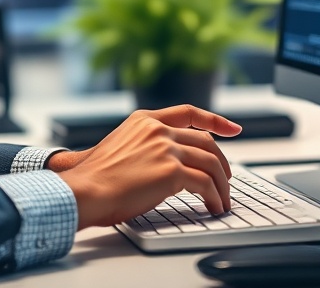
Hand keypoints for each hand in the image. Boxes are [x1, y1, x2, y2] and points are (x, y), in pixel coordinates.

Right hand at [57, 104, 240, 228]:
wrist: (86, 190)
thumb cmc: (96, 178)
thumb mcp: (120, 147)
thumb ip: (145, 147)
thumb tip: (168, 164)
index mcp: (144, 119)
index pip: (188, 112)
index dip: (214, 120)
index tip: (233, 128)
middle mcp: (157, 129)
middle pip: (205, 141)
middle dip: (221, 163)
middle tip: (226, 179)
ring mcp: (166, 148)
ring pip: (211, 163)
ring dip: (221, 185)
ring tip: (222, 201)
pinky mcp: (171, 170)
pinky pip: (205, 184)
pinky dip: (215, 197)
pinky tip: (213, 206)